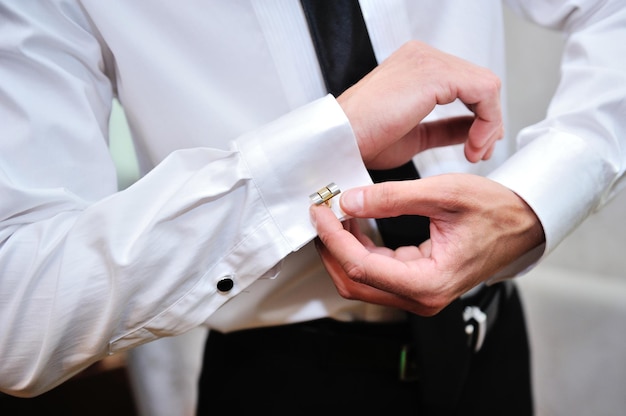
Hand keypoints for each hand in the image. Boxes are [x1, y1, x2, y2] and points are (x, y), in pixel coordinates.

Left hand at [310, 174, 544, 315]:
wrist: (523, 223)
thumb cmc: (496, 212)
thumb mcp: (444, 194)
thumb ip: (393, 197)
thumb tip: (350, 200)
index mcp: (429, 282)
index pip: (361, 267)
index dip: (333, 238)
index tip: (320, 212)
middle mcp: (422, 298)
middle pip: (354, 283)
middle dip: (331, 248)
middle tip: (320, 215)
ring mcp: (418, 294)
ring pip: (360, 281)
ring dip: (342, 250)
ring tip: (334, 216)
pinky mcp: (416, 284)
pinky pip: (376, 273)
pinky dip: (358, 250)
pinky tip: (355, 225)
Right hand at [339, 41, 502, 168]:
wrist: (339, 142)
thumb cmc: (362, 142)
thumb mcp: (416, 135)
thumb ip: (447, 128)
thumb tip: (473, 130)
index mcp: (415, 67)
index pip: (465, 84)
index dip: (480, 118)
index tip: (476, 148)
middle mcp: (422, 57)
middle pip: (479, 83)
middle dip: (488, 122)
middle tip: (480, 152)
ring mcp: (428, 60)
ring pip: (487, 86)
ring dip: (489, 124)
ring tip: (475, 152)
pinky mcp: (434, 73)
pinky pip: (484, 90)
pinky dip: (486, 121)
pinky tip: (472, 145)